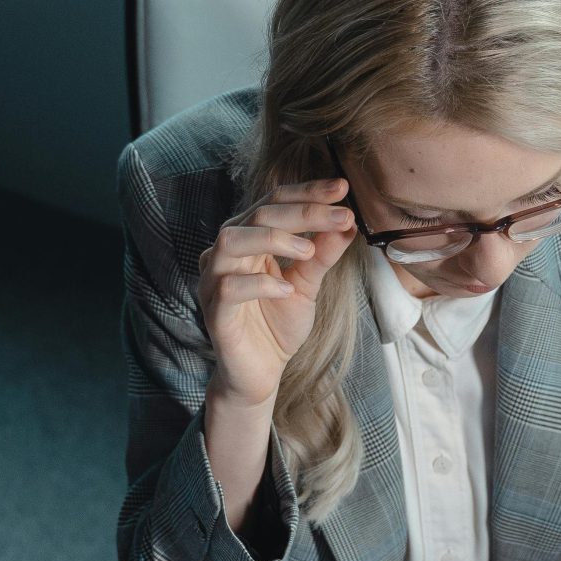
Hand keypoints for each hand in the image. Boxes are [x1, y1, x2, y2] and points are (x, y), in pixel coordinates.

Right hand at [197, 179, 356, 410]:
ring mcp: (215, 280)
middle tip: (342, 216)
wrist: (262, 372)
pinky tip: (286, 290)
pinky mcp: (214, 310)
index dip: (308, 192)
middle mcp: (227, 252)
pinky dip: (260, 284)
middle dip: (303, 212)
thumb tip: (347, 223)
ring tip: (309, 250)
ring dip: (274, 239)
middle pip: (258, 214)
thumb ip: (322, 255)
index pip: (274, 202)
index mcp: (249, 239)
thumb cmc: (278, 324)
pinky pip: (229, 287)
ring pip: (232, 240)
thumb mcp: (307, 285)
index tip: (343, 188)